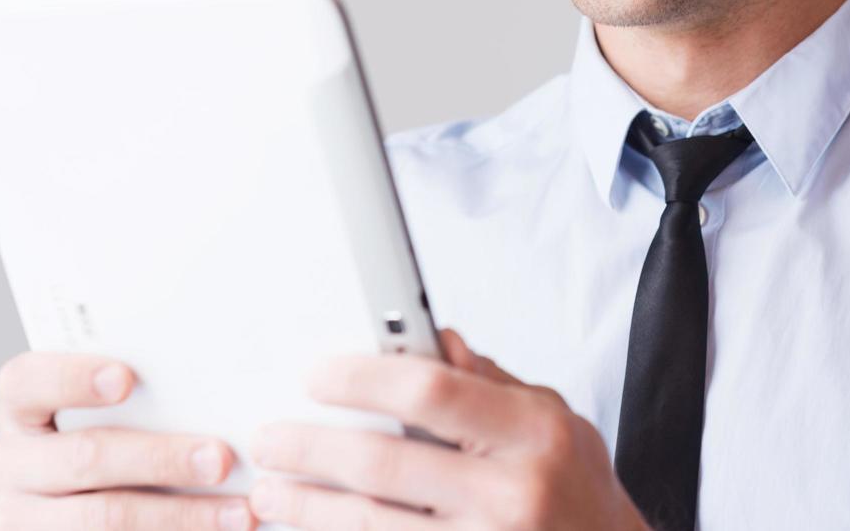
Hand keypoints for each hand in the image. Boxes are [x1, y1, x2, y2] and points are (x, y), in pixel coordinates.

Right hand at [0, 351, 256, 529]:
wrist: (90, 507)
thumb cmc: (115, 437)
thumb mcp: (110, 412)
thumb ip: (141, 394)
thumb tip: (211, 375)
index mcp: (20, 409)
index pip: (25, 381)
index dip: (71, 378)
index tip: (125, 378)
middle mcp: (6, 464)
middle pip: (82, 457)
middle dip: (159, 458)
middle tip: (221, 458)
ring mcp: (19, 518)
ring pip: (102, 517)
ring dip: (180, 515)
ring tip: (238, 512)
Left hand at [245, 327, 648, 529]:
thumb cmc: (578, 493)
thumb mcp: (554, 420)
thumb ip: (489, 381)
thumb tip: (433, 338)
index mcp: (533, 433)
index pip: (432, 391)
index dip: (363, 379)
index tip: (317, 376)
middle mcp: (513, 494)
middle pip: (386, 466)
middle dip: (313, 450)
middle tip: (271, 439)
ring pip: (374, 524)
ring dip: (310, 508)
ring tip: (272, 492)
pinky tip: (314, 528)